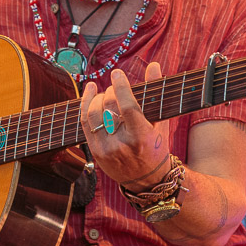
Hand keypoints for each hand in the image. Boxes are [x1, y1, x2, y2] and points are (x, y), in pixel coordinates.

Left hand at [80, 62, 171, 189]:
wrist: (147, 181)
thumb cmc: (156, 147)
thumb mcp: (161, 122)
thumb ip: (155, 93)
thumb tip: (154, 64)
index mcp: (142, 137)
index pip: (127, 107)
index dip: (121, 87)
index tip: (117, 72)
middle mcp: (123, 144)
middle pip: (109, 108)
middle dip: (110, 92)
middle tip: (115, 87)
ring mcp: (107, 149)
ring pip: (94, 114)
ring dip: (96, 98)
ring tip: (104, 93)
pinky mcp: (96, 152)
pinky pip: (85, 124)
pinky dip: (85, 105)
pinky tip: (89, 93)